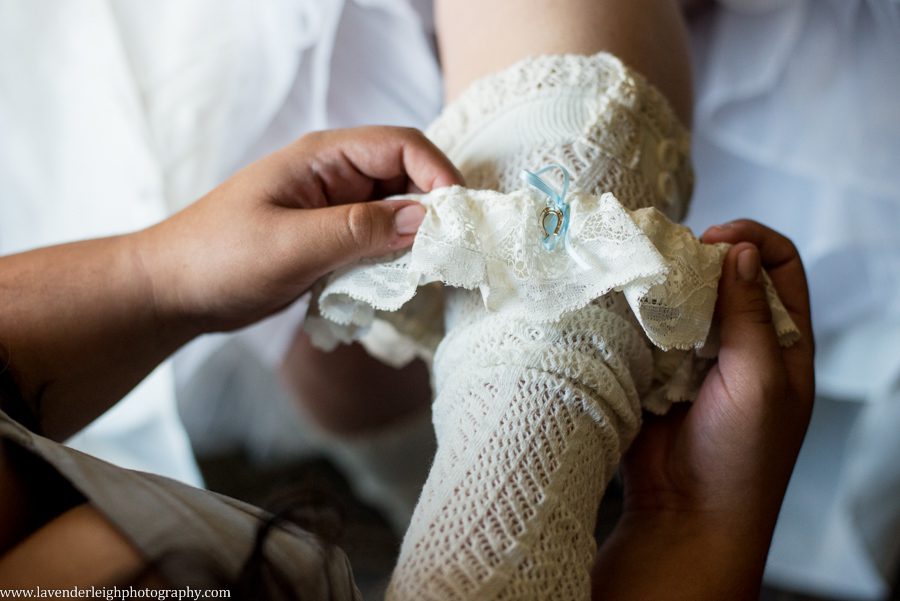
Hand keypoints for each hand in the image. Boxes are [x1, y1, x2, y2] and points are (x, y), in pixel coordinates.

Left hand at [138, 126, 461, 332]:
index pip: (401, 144)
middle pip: (406, 176)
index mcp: (323, 158)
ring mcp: (333, 209)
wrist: (173, 292)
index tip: (458, 216)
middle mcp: (334, 177)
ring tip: (432, 270)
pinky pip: (378, 240)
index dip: (438, 173)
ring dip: (416, 237)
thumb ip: (359, 230)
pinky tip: (401, 282)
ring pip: (396, 212)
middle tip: (454, 249)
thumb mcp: (290, 245)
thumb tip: (426, 220)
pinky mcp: (331, 240)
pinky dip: (396, 258)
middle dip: (434, 207)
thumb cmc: (218, 258)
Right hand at [593, 220, 814, 599]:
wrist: (686, 515)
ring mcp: (696, 355)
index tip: (715, 239)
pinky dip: (638, 314)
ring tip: (644, 283)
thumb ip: (750, 316)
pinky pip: (648, 327)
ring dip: (665, 287)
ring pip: (683, 298)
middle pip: (726, 274)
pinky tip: (626, 311)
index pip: (779, 267)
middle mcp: (742, 341)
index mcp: (783, 342)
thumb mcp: (760, 381)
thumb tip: (741, 252)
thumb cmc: (740, 457)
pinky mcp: (656, 370)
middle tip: (672, 260)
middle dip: (701, 259)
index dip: (753, 241)